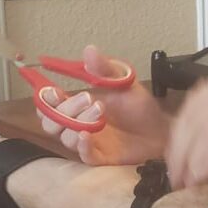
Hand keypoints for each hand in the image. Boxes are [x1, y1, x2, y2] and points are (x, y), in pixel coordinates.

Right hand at [36, 45, 170, 165]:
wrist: (161, 129)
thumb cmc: (140, 107)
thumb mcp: (123, 81)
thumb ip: (104, 68)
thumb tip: (89, 50)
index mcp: (78, 105)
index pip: (50, 104)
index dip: (46, 99)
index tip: (54, 90)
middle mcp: (78, 124)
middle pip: (51, 123)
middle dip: (64, 109)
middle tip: (87, 98)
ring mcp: (88, 141)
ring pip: (65, 138)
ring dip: (77, 123)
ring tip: (99, 110)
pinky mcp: (100, 157)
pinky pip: (82, 155)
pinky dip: (82, 145)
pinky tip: (87, 135)